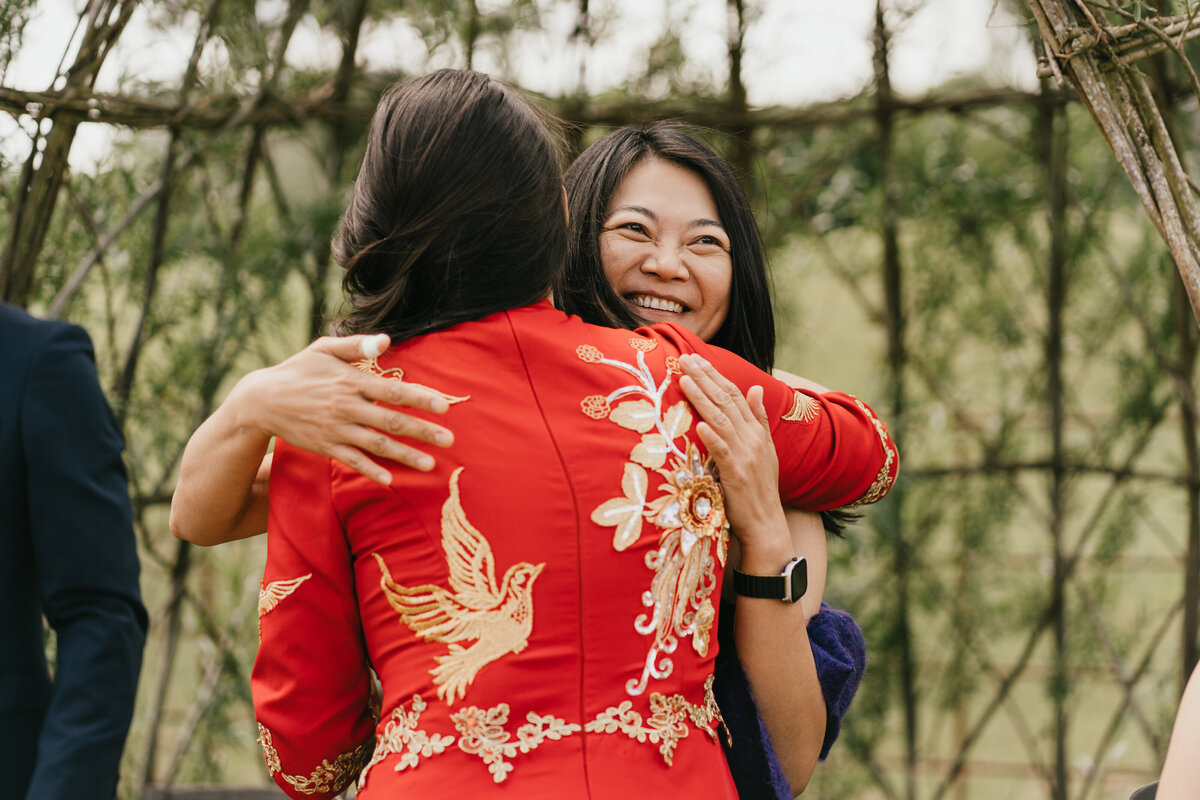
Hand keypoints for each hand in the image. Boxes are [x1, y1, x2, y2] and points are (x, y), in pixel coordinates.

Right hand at [234, 334, 453, 483]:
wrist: (261, 400)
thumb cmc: (299, 370)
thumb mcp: (324, 349)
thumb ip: (357, 346)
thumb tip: (386, 340)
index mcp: (351, 381)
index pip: (393, 390)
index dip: (420, 398)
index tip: (444, 406)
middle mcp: (347, 406)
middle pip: (391, 420)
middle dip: (422, 430)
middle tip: (449, 439)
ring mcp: (337, 429)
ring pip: (377, 444)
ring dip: (405, 455)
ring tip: (430, 464)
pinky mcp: (326, 446)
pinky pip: (353, 461)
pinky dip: (371, 471)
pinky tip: (391, 480)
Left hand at [678, 354, 790, 564]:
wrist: (767, 524)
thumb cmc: (759, 488)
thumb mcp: (764, 450)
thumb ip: (759, 419)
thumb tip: (755, 389)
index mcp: (756, 431)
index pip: (734, 395)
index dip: (715, 375)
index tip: (697, 359)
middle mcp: (752, 439)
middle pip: (725, 401)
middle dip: (704, 378)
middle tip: (684, 359)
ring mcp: (745, 456)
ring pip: (720, 420)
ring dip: (702, 399)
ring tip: (684, 380)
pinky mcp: (736, 475)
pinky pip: (722, 453)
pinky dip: (712, 438)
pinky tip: (699, 426)